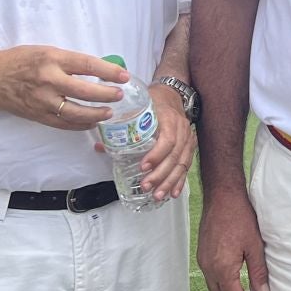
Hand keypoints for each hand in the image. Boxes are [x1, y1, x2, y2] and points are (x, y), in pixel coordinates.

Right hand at [0, 46, 126, 130]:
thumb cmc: (21, 61)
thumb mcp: (46, 51)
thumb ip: (69, 60)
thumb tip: (98, 69)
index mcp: (52, 59)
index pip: (87, 65)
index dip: (108, 71)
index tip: (123, 76)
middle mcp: (49, 80)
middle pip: (84, 90)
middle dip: (106, 94)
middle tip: (119, 95)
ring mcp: (43, 100)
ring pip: (76, 111)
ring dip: (96, 114)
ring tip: (108, 112)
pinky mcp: (38, 115)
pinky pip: (63, 123)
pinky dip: (79, 125)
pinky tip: (91, 123)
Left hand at [127, 86, 195, 202]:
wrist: (172, 94)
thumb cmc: (154, 101)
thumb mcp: (140, 107)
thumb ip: (122, 126)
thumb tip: (100, 147)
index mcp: (169, 119)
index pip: (167, 140)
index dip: (156, 155)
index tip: (142, 167)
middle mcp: (182, 130)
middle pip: (175, 156)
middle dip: (160, 174)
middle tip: (146, 187)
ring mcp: (188, 139)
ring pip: (182, 164)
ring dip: (170, 181)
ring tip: (157, 195)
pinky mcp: (190, 147)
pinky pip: (187, 166)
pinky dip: (180, 180)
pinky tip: (173, 193)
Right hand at [198, 192, 269, 290]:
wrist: (222, 197)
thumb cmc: (240, 218)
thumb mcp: (255, 246)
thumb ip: (258, 272)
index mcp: (222, 268)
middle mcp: (209, 268)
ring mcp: (203, 261)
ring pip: (214, 290)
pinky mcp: (202, 255)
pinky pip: (211, 279)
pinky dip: (222, 287)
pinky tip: (235, 283)